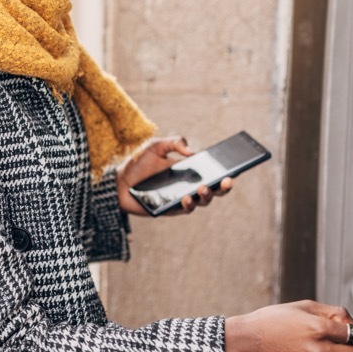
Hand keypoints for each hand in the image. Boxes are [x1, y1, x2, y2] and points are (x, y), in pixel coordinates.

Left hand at [115, 136, 233, 215]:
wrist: (118, 181)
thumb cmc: (138, 163)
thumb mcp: (156, 145)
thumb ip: (174, 142)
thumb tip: (192, 151)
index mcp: (189, 171)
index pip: (212, 173)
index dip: (225, 172)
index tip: (234, 168)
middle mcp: (188, 186)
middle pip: (213, 190)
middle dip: (223, 187)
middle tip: (227, 180)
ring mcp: (180, 199)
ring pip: (201, 202)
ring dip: (206, 196)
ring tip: (203, 188)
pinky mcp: (170, 209)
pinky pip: (184, 209)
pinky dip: (188, 204)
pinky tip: (187, 198)